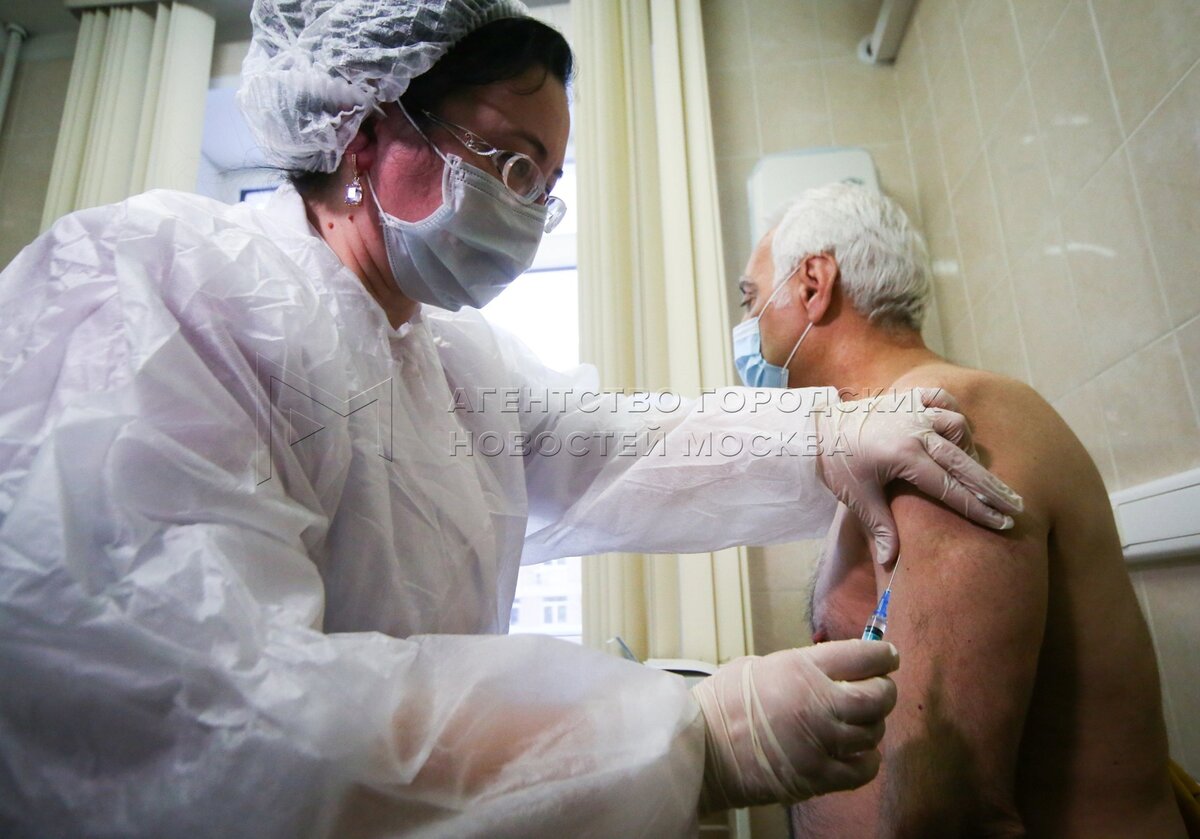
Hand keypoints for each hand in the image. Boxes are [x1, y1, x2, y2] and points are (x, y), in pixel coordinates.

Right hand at [691, 640, 898, 812]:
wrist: (702, 749)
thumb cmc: (724, 703)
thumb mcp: (760, 665)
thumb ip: (801, 667)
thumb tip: (835, 668)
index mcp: (801, 668)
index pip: (864, 656)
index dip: (883, 655)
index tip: (888, 657)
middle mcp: (818, 703)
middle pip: (878, 696)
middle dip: (885, 690)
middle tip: (879, 689)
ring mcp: (821, 742)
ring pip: (873, 731)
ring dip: (872, 725)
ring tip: (859, 721)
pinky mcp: (819, 775)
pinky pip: (863, 769)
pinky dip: (866, 760)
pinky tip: (855, 752)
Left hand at [813, 388, 1022, 563]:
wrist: (817, 427)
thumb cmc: (837, 463)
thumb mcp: (857, 497)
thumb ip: (880, 526)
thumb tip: (891, 562)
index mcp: (905, 456)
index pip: (950, 488)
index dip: (978, 508)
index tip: (1002, 524)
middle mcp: (915, 429)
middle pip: (965, 461)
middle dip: (992, 487)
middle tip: (1016, 507)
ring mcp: (914, 409)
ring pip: (958, 425)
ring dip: (969, 447)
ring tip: (975, 470)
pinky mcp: (908, 396)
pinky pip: (943, 398)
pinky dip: (953, 411)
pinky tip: (957, 429)